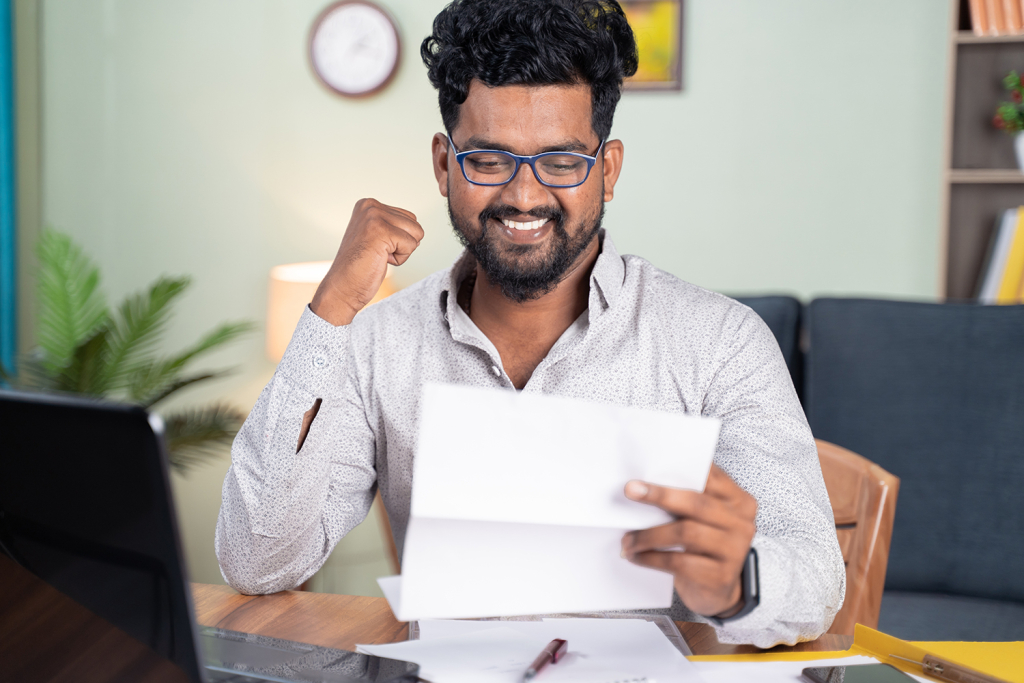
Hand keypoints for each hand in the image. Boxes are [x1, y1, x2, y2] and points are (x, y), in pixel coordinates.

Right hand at [310, 199, 423, 325]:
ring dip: (401, 251)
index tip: (376, 247)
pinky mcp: (380, 231)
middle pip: (415, 224)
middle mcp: (370, 206)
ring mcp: (374, 217)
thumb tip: (418, 230)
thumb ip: (393, 226)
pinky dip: (399, 259)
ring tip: (378, 256)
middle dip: (402, 244)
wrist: (343, 288)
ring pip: (416, 234)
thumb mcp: (377, 236)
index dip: (399, 239)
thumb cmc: (360, 267)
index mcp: (368, 204)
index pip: (409, 217)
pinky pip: (411, 245)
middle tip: (377, 253)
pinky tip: (379, 260)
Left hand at [621, 464, 756, 617]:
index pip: (711, 478)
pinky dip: (652, 558)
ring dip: (649, 534)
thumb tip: (648, 482)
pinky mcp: (720, 576)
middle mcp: (741, 524)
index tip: (651, 466)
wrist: (718, 591)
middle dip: (660, 495)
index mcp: (738, 501)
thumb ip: (689, 499)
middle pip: (697, 503)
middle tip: (631, 490)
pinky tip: (637, 556)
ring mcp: (734, 550)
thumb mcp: (703, 520)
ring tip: (628, 538)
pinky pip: (679, 562)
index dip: (681, 469)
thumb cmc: (704, 547)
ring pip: (685, 533)